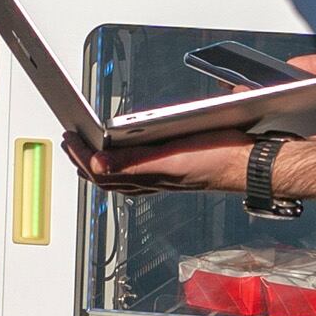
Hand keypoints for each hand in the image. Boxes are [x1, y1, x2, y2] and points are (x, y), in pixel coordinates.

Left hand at [66, 131, 249, 194]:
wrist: (247, 163)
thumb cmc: (216, 160)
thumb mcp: (169, 157)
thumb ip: (132, 163)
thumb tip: (96, 163)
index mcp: (144, 176)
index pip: (99, 171)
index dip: (80, 155)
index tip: (69, 136)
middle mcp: (149, 179)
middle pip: (105, 174)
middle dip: (83, 159)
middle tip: (70, 141)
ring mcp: (160, 176)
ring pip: (119, 174)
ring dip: (99, 161)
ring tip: (88, 147)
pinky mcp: (172, 169)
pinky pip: (136, 171)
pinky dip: (122, 162)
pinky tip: (125, 154)